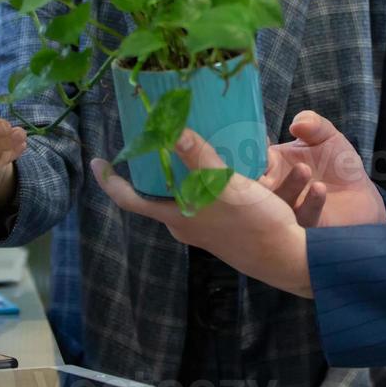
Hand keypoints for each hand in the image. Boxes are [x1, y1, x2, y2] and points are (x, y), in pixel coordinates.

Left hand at [93, 129, 312, 297]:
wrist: (287, 258)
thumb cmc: (252, 225)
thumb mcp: (223, 186)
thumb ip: (198, 157)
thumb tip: (171, 128)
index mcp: (176, 217)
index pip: (130, 199)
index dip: (111, 181)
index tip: (98, 160)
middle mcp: (186, 223)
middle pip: (158, 193)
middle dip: (156, 166)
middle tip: (155, 139)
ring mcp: (206, 226)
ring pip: (187, 193)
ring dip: (187, 169)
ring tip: (191, 143)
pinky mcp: (227, 224)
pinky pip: (210, 196)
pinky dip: (212, 177)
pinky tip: (226, 160)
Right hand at [260, 111, 385, 227]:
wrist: (362, 195)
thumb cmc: (337, 164)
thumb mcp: (327, 137)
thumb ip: (313, 124)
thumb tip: (296, 124)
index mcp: (270, 166)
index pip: (250, 160)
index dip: (247, 154)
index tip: (257, 146)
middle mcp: (274, 190)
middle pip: (254, 187)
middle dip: (256, 178)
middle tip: (267, 166)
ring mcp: (288, 212)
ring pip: (278, 205)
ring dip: (288, 186)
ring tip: (304, 169)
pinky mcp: (307, 228)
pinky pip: (304, 219)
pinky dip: (310, 204)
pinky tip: (320, 189)